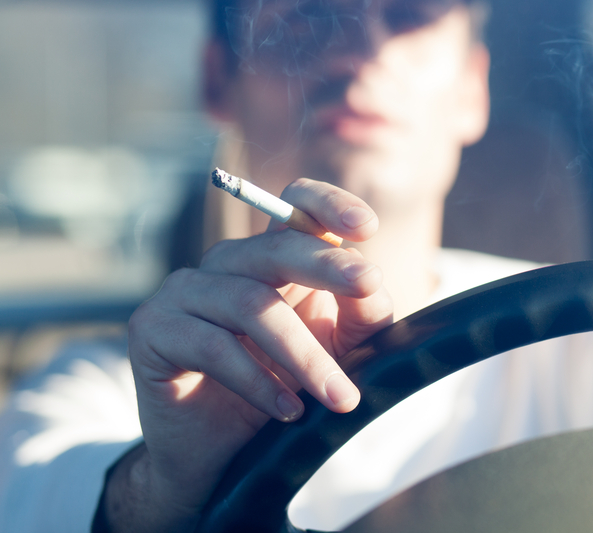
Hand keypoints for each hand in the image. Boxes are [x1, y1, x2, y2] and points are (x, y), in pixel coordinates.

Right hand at [108, 179, 392, 531]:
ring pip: (252, 304)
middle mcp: (227, 263)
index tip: (368, 228)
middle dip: (329, 265)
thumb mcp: (339, 351)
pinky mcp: (152, 328)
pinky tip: (289, 410)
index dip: (329, 204)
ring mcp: (185, 290)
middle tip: (370, 286)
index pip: (296, 204)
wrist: (218, 457)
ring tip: (340, 397)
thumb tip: (370, 283)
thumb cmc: (284, 391)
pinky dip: (259, 381)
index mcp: (274, 257)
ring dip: (305, 354)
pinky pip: (214, 346)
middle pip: (277, 247)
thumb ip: (361, 314)